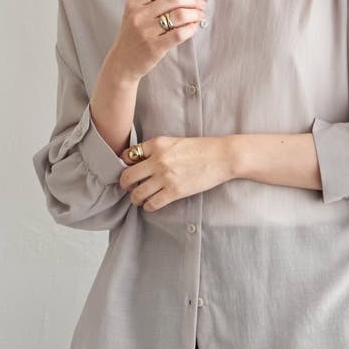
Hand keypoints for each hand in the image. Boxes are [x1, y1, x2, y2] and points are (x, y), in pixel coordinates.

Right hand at [104, 0, 207, 84]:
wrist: (122, 63)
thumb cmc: (133, 39)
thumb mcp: (135, 15)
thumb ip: (154, 3)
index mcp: (134, 3)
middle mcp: (139, 15)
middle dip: (193, 0)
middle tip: (201, 4)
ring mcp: (146, 31)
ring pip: (179, 15)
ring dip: (195, 14)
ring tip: (200, 16)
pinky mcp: (154, 47)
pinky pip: (179, 33)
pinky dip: (191, 28)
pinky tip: (194, 28)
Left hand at [117, 135, 234, 211]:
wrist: (222, 156)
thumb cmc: (202, 148)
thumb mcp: (175, 141)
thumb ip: (157, 149)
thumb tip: (139, 160)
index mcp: (157, 144)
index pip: (128, 155)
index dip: (125, 164)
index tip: (129, 170)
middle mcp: (158, 160)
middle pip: (127, 176)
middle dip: (126, 185)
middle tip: (130, 187)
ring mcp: (166, 177)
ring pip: (137, 193)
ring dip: (135, 198)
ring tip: (139, 199)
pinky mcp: (175, 191)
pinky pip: (152, 203)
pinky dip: (148, 206)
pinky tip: (151, 204)